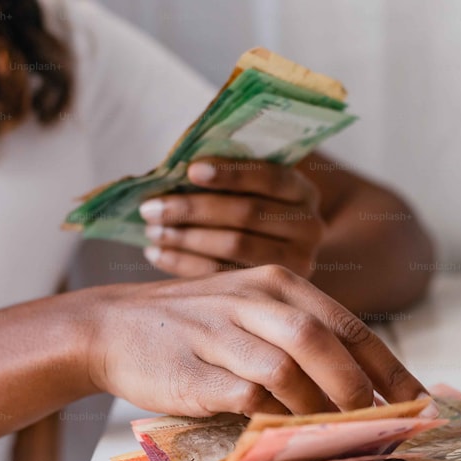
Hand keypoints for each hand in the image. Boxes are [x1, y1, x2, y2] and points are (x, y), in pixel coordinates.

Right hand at [85, 264, 426, 416]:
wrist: (111, 327)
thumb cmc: (194, 327)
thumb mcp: (250, 313)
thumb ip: (299, 338)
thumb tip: (362, 390)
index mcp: (277, 283)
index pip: (348, 324)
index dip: (388, 367)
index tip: (417, 401)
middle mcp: (252, 300)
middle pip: (323, 342)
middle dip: (358, 390)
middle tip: (375, 425)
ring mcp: (220, 333)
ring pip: (287, 370)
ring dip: (318, 409)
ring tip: (334, 435)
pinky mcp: (192, 371)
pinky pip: (246, 398)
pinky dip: (274, 420)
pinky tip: (286, 435)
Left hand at [139, 158, 324, 278]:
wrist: (275, 249)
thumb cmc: (250, 206)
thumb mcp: (252, 185)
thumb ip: (226, 174)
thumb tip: (174, 170)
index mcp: (304, 192)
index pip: (270, 178)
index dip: (231, 173)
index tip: (191, 170)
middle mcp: (309, 228)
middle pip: (248, 214)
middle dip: (194, 209)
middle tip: (151, 208)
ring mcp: (296, 263)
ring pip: (235, 246)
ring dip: (186, 237)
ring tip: (152, 230)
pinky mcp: (271, 289)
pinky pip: (224, 275)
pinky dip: (185, 263)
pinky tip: (158, 254)